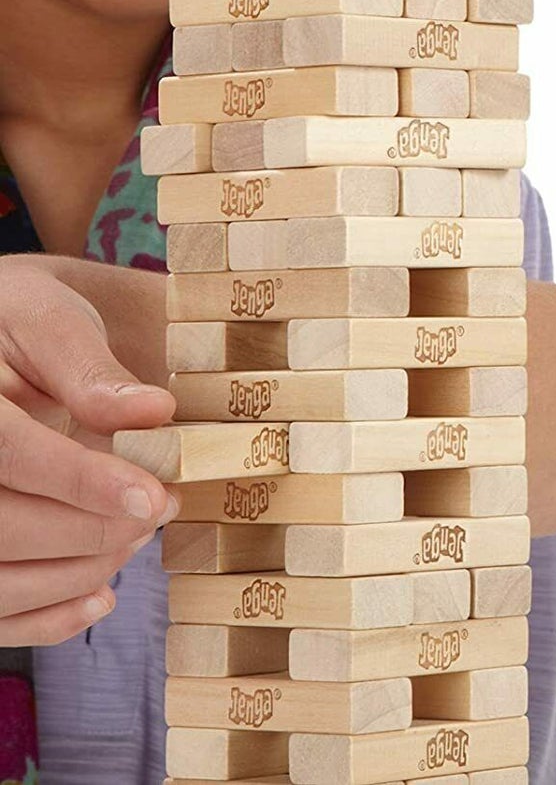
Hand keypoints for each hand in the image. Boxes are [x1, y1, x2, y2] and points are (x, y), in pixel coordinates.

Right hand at [0, 255, 177, 645]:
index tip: (153, 498)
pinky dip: (44, 618)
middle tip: (159, 510)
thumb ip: (92, 369)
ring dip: (75, 574)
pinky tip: (101, 593)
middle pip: (0, 525)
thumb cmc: (21, 320)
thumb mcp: (50, 318)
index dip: (82, 482)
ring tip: (137, 540)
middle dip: (89, 531)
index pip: (10, 453)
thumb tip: (155, 413)